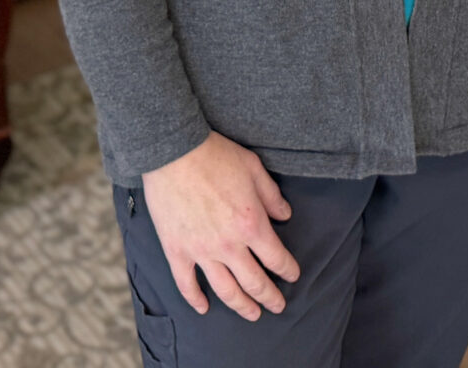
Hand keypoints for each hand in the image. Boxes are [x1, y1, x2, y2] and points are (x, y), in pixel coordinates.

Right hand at [140, 131, 300, 320]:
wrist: (173, 151)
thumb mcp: (254, 168)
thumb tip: (285, 215)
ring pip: (225, 290)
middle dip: (270, 297)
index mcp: (251, 224)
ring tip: (252, 315)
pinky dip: (195, 299)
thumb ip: (272, 196)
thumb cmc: (215, 155)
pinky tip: (204, 308)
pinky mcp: (176, 250)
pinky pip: (186, 283)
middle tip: (278, 306)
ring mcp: (201, 251)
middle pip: (254, 281)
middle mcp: (229, 245)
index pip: (276, 258)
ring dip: (241, 306)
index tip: (293, 276)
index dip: (288, 270)